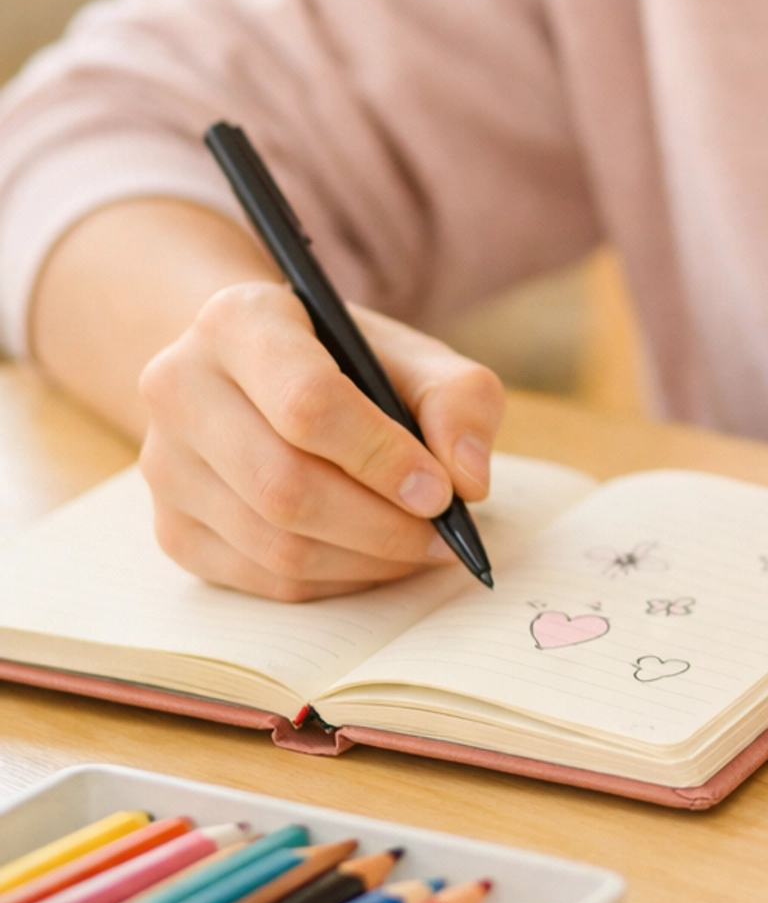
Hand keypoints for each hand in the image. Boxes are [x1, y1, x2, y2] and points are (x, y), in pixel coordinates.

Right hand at [138, 280, 504, 599]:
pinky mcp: (171, 528)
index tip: (441, 490)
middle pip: (283, 484)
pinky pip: (261, 580)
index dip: (380, 456)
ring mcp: (164, 464)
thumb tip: (468, 477)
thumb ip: (457, 398)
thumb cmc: (343, 362)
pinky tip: (373, 559)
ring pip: (272, 544)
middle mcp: (180, 387)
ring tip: (419, 547)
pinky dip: (333, 582)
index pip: (306, 402)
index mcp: (238, 320)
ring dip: (363, 561)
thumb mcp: (410, 354)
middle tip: (441, 535)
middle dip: (379, 523)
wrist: (256, 374)